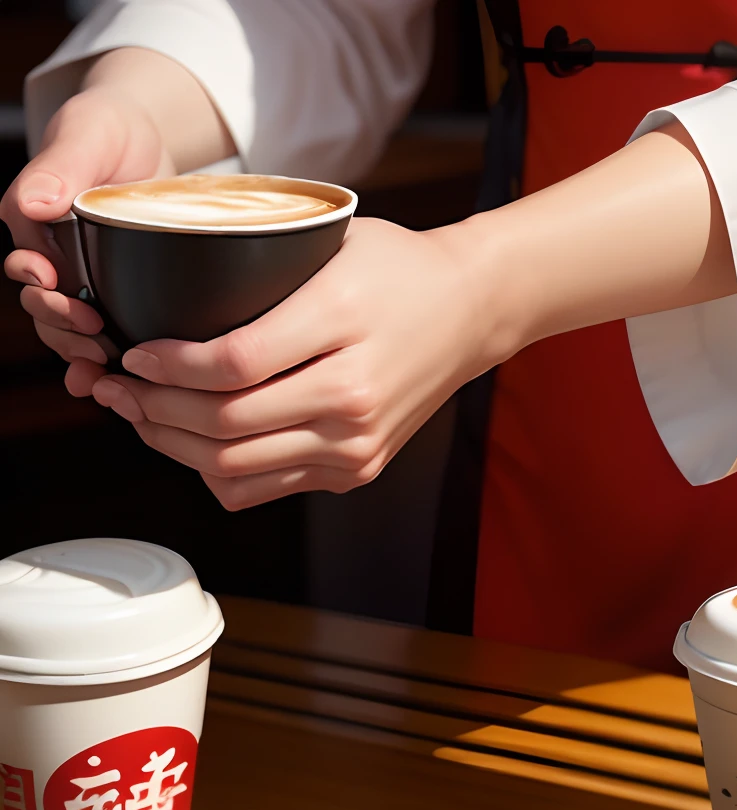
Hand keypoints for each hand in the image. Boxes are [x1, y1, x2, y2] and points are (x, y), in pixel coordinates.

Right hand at [1, 85, 172, 367]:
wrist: (149, 141)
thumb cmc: (109, 128)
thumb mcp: (86, 135)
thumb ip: (58, 168)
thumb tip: (34, 204)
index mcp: (32, 221)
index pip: (23, 263)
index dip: (36, 283)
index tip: (54, 284)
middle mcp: (50, 256)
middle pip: (42, 307)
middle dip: (61, 324)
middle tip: (94, 331)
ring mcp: (79, 280)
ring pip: (66, 330)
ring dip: (79, 351)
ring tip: (104, 361)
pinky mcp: (111, 296)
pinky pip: (97, 338)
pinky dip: (99, 364)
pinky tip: (109, 381)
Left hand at [79, 217, 498, 507]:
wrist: (468, 312)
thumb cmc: (394, 269)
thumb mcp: (329, 244)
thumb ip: (260, 272)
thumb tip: (168, 294)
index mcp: (342, 328)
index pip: (231, 365)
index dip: (167, 367)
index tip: (133, 353)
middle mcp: (351, 399)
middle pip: (225, 426)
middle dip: (154, 411)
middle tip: (116, 389)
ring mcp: (354, 446)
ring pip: (236, 469)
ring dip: (175, 448)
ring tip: (141, 418)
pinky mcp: (354, 471)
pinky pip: (265, 488)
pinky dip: (217, 472)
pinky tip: (191, 444)